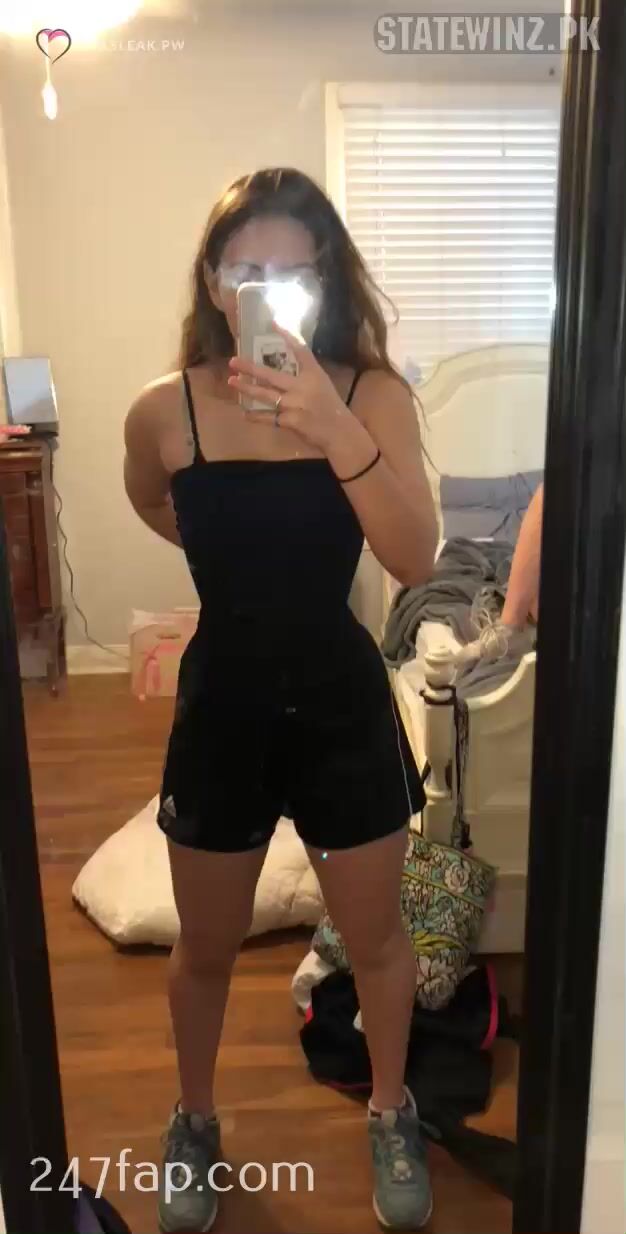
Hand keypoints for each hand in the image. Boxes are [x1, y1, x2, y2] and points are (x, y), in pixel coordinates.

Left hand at [227, 323, 351, 453]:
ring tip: (232, 382)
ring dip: (247, 389)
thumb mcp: (322, 385)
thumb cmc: (331, 408)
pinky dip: (256, 417)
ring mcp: (294, 405)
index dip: (288, 335)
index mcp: (314, 375)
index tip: (274, 322)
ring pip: (265, 395)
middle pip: (271, 375)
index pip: (301, 350)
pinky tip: (245, 414)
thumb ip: (305, 376)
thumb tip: (284, 369)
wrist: (340, 433)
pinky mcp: (290, 421)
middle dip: (250, 368)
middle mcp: (302, 387)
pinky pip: (268, 418)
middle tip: (233, 361)